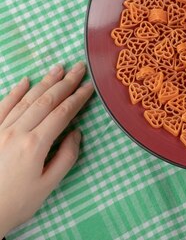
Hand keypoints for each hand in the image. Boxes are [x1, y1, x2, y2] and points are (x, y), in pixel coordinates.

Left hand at [0, 62, 92, 236]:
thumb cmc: (16, 203)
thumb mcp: (48, 185)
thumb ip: (66, 157)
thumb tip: (76, 133)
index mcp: (35, 144)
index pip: (62, 114)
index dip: (77, 98)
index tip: (90, 87)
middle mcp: (16, 132)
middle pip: (45, 101)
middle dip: (64, 83)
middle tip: (78, 68)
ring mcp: (0, 130)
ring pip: (26, 100)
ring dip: (44, 83)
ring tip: (58, 69)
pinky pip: (2, 107)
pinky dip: (15, 92)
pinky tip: (25, 81)